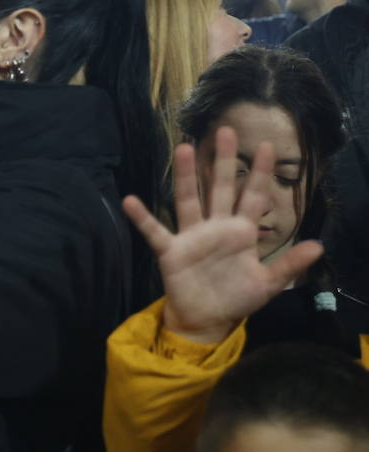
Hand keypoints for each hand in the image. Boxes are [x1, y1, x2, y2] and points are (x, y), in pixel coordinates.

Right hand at [122, 128, 322, 344]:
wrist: (207, 320)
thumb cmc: (237, 297)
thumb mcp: (269, 283)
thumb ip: (290, 264)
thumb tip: (320, 245)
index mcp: (241, 232)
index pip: (253, 197)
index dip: (260, 173)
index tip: (266, 146)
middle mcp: (216, 227)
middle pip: (220, 188)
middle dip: (224, 161)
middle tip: (225, 131)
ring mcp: (192, 236)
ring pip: (189, 200)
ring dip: (184, 176)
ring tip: (181, 148)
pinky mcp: (172, 251)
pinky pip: (155, 231)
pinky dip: (142, 218)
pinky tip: (130, 201)